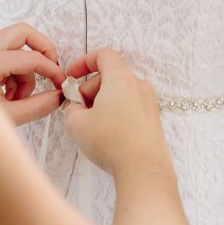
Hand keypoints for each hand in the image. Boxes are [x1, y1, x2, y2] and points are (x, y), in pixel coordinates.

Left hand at [0, 23, 66, 125]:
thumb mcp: (7, 117)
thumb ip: (38, 106)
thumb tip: (57, 97)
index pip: (32, 58)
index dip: (52, 70)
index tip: (60, 83)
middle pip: (23, 32)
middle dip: (42, 51)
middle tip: (50, 72)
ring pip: (14, 44)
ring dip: (24, 68)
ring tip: (18, 97)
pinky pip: (3, 53)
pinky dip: (13, 70)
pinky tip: (7, 95)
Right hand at [62, 48, 170, 176]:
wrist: (143, 168)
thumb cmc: (112, 142)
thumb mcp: (77, 122)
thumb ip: (71, 107)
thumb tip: (76, 106)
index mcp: (121, 78)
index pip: (103, 55)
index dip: (83, 62)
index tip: (72, 76)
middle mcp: (138, 85)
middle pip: (109, 76)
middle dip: (89, 89)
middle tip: (77, 109)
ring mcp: (148, 102)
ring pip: (119, 92)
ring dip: (102, 102)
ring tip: (91, 125)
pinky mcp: (152, 119)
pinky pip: (129, 106)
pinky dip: (115, 112)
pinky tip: (106, 133)